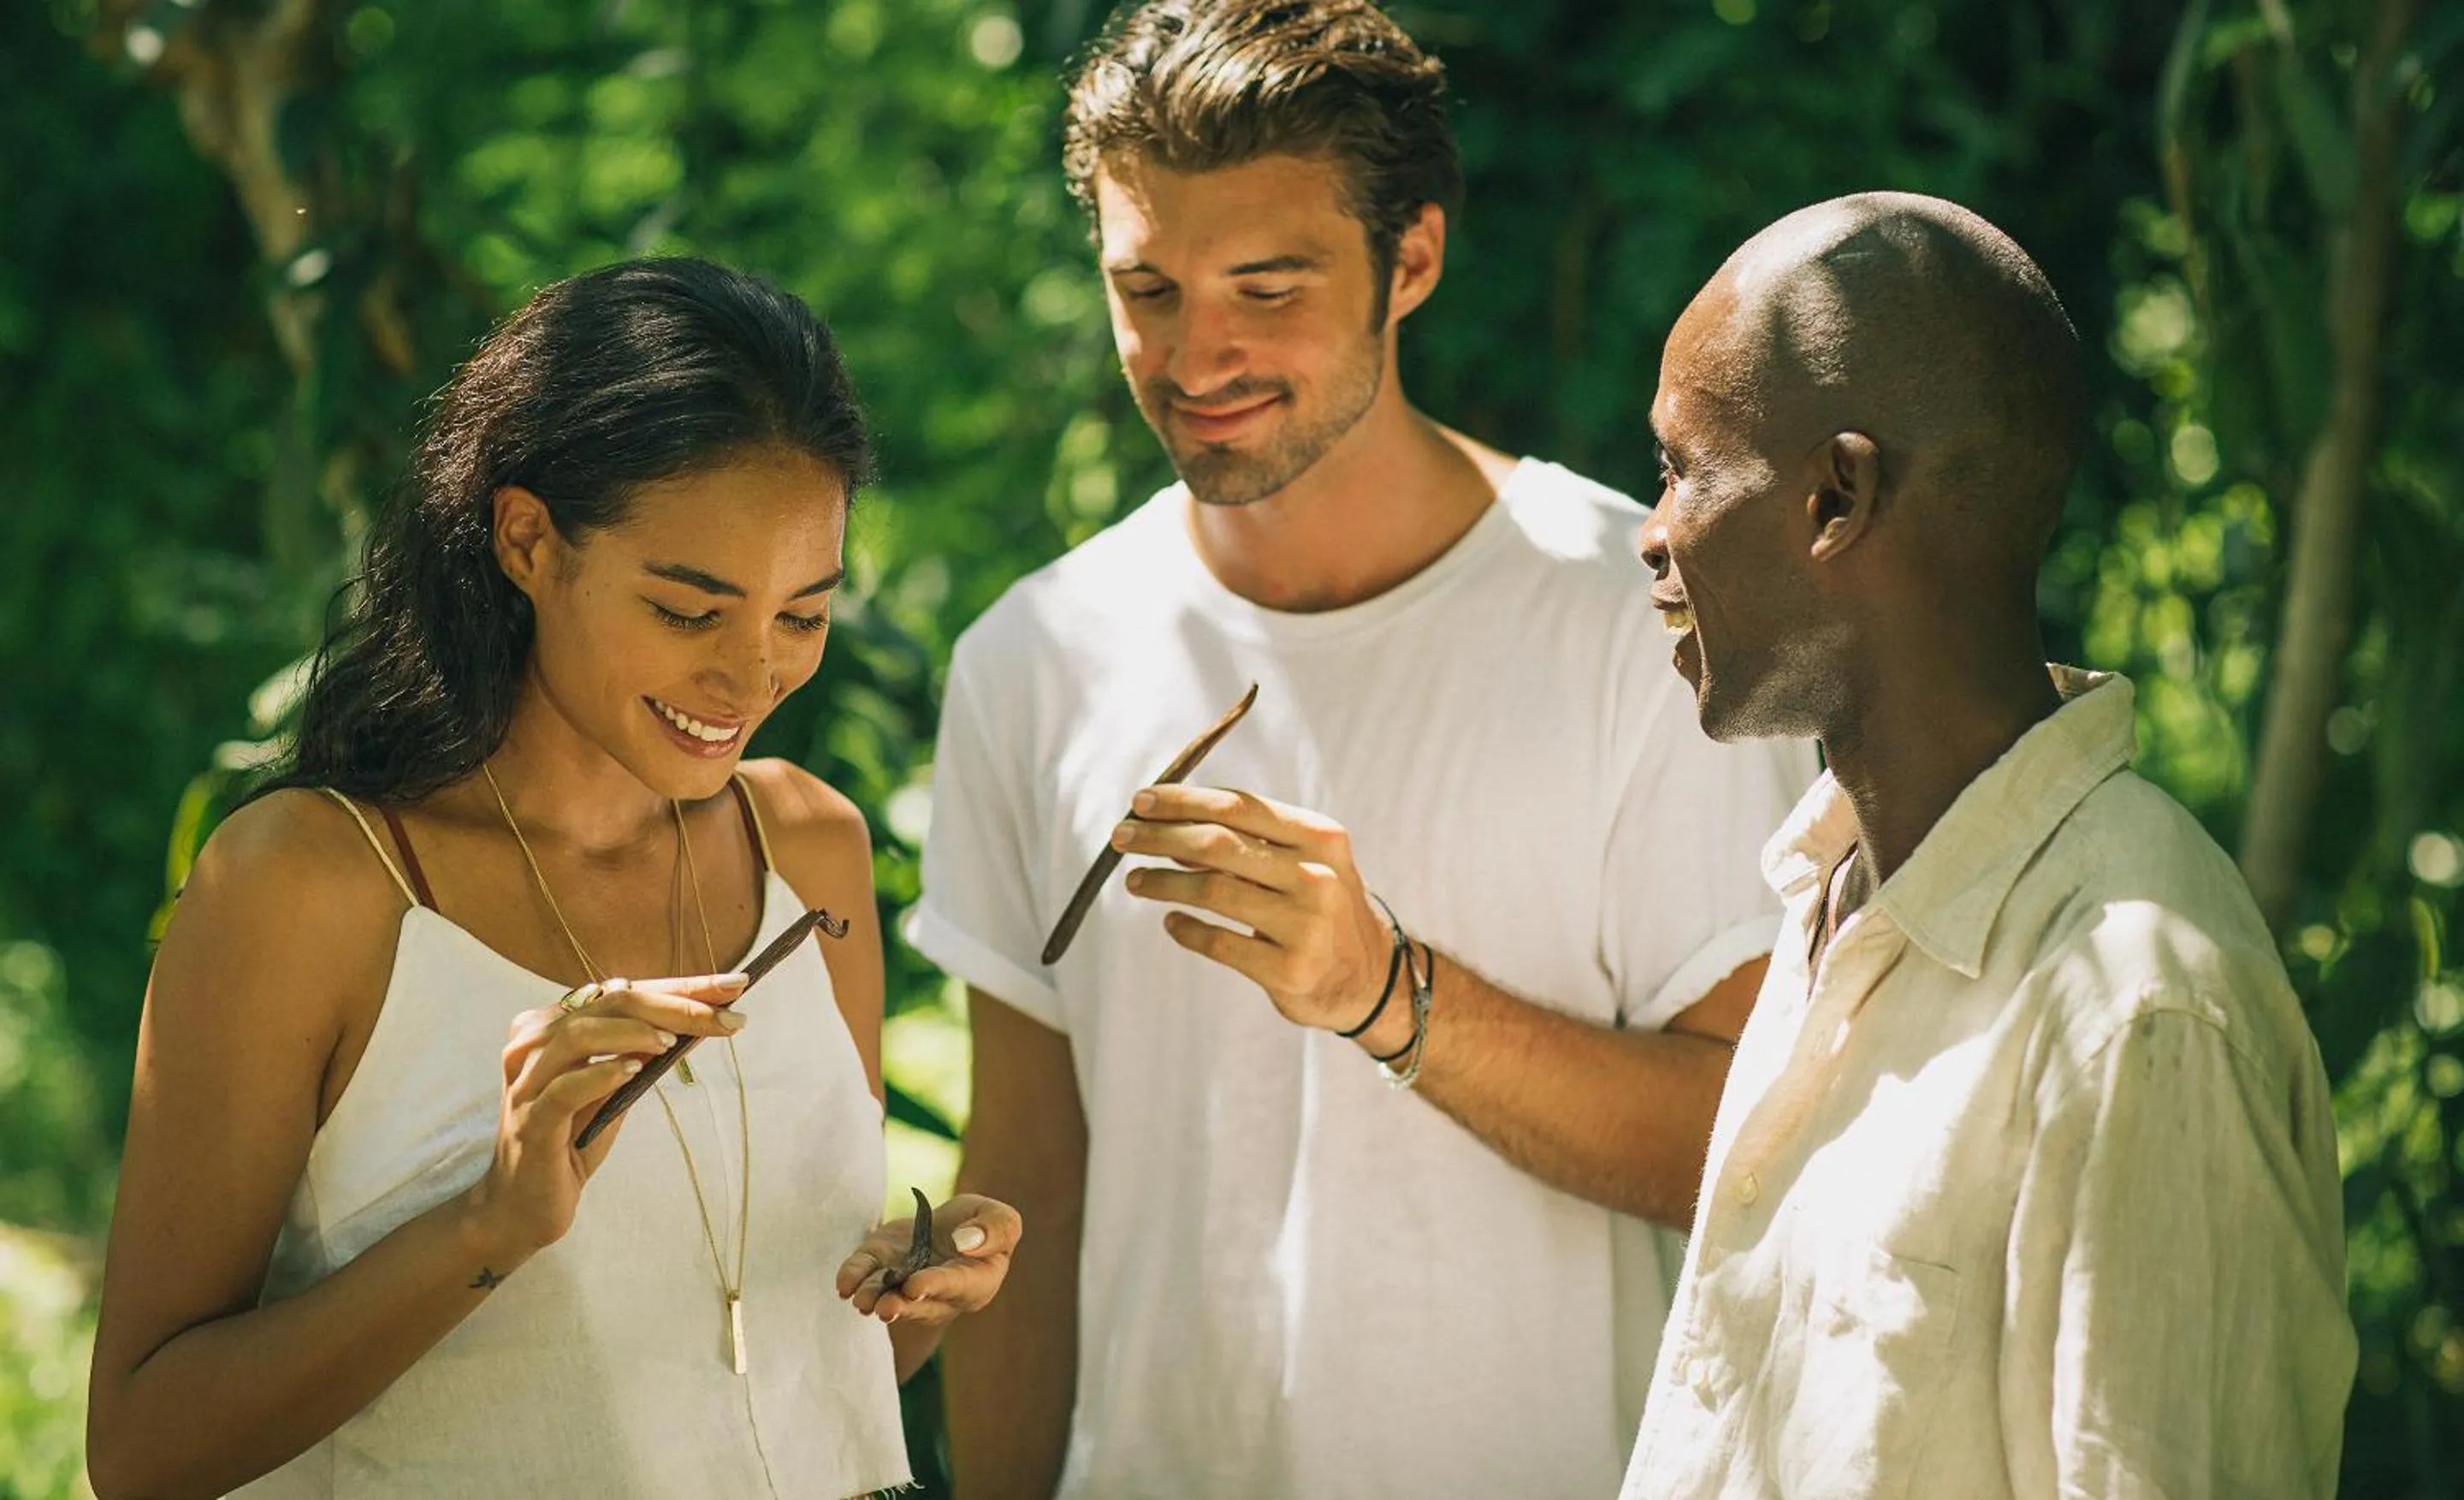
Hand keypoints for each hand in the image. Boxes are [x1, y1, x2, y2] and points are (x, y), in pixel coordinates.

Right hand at [461, 971, 749, 1265]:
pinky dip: (602, 1074)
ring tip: (675, 1042)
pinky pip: (565, 1087)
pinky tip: (634, 1070)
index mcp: (555, 1024)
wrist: (524, 1204)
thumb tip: (706, 1020)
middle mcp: (535, 1041)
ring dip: (637, 1032)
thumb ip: (646, 1052)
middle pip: (612, 1002)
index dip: (683, 986)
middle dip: (678, 1003)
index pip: (627, 992)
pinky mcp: (529, 1118)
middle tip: (729, 1013)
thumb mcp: (618, 1089)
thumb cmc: (573, 1141)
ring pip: (582, 1033)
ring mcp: (527, 1079)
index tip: (735, 984)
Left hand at [835, 1194, 1021, 1326]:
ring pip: (887, 1294)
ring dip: (873, 1298)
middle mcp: (937, 1293)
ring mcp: (904, 1282)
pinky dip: (853, 1278)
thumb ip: (997, 1229)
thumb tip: (965, 1242)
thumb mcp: (1000, 1219)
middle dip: (899, 1305)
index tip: (915, 1286)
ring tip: (862, 1301)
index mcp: (975, 1283)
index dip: (935, 1286)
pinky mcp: (879, 1266)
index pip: (956, 1286)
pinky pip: (865, 1275)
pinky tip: (844, 1285)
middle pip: (918, 1303)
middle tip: (883, 1307)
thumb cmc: (980, 1227)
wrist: (948, 1228)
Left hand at [1111, 784, 1392, 1034]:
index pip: (1239, 807)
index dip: (1183, 801)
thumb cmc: (1321, 905)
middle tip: (1121, 837)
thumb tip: (1168, 825)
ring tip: (1135, 880)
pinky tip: (1170, 922)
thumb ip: (1249, 842)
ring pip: (1212, 892)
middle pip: (1218, 844)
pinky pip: (1217, 943)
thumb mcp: (1304, 862)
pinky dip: (1185, 929)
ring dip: (1163, 882)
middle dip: (1160, 836)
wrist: (1371, 977)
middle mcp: (1315, 877)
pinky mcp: (1288, 970)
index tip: (1142, 800)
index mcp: (1319, 838)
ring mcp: (1304, 926)